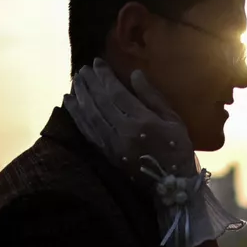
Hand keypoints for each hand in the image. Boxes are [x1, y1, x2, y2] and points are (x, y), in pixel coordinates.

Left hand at [65, 59, 194, 179]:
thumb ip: (152, 96)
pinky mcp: (106, 153)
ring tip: (74, 81)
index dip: (104, 77)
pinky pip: (87, 131)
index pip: (116, 93)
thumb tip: (134, 74)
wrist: (171, 183)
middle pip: (99, 102)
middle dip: (89, 83)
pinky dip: (76, 115)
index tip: (97, 63)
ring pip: (89, 115)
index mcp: (142, 121)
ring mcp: (112, 144)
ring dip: (79, 96)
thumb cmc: (177, 148)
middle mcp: (123, 131)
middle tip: (82, 69)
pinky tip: (69, 104)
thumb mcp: (173, 119)